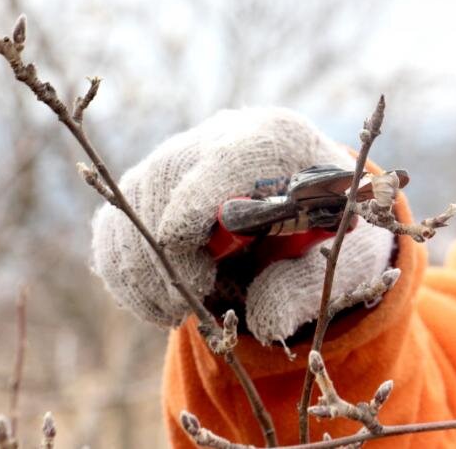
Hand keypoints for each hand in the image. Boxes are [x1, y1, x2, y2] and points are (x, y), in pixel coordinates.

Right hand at [91, 108, 392, 342]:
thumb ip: (307, 285)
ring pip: (131, 202)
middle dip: (166, 250)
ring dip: (140, 267)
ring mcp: (180, 157)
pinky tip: (155, 303)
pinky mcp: (152, 186)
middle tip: (187, 301)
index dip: (195, 205)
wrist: (306, 205)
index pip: (224, 159)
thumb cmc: (327, 231)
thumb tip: (264, 319)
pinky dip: (123, 269)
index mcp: (276, 140)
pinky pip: (115, 222)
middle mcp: (220, 136)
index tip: (189, 262)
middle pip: (164, 179)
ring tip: (173, 309)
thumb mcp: (340, 256)